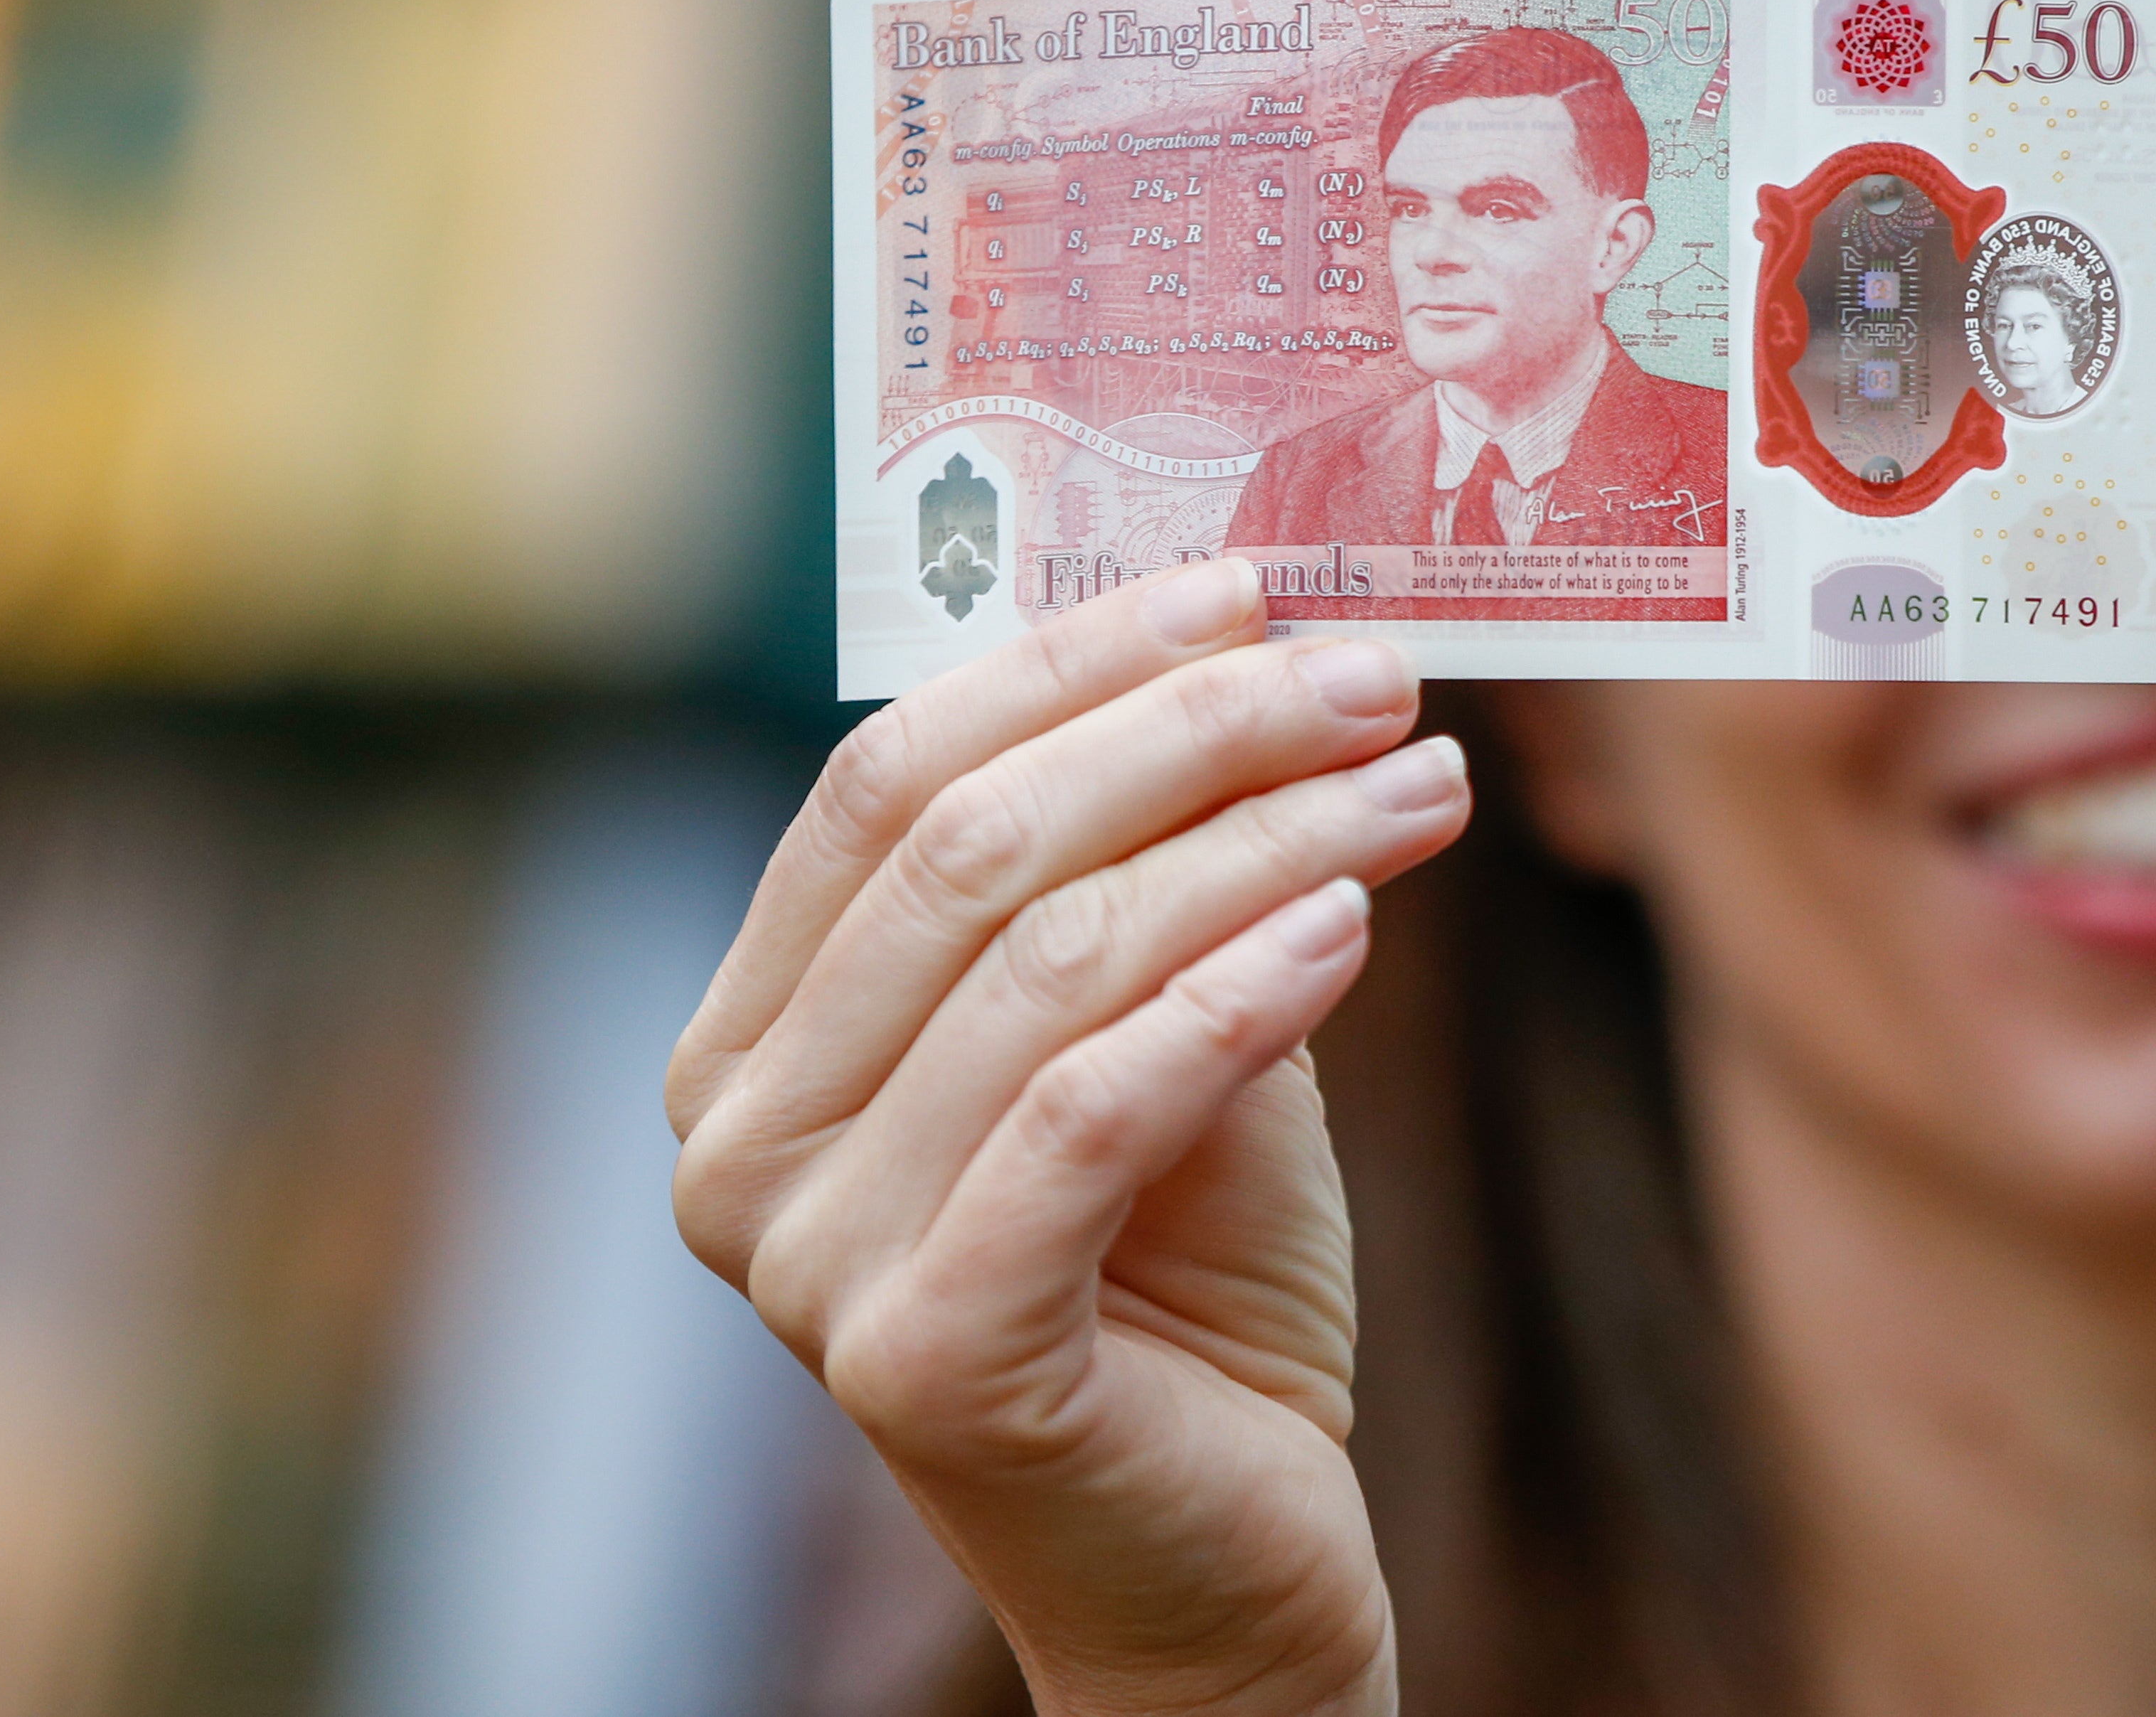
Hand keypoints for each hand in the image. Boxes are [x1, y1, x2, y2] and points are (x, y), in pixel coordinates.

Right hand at [666, 560, 1468, 1716]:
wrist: (1220, 1565)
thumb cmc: (1188, 1284)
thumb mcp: (1167, 1032)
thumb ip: (1155, 878)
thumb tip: (1257, 654)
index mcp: (754, 1041)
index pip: (888, 781)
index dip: (1073, 664)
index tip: (1251, 589)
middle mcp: (736, 1144)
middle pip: (966, 849)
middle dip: (1192, 731)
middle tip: (1374, 673)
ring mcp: (809, 1262)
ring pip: (1050, 961)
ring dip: (1262, 842)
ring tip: (1419, 782)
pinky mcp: (927, 1356)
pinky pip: (1093, 1109)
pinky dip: (1238, 995)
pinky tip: (1359, 927)